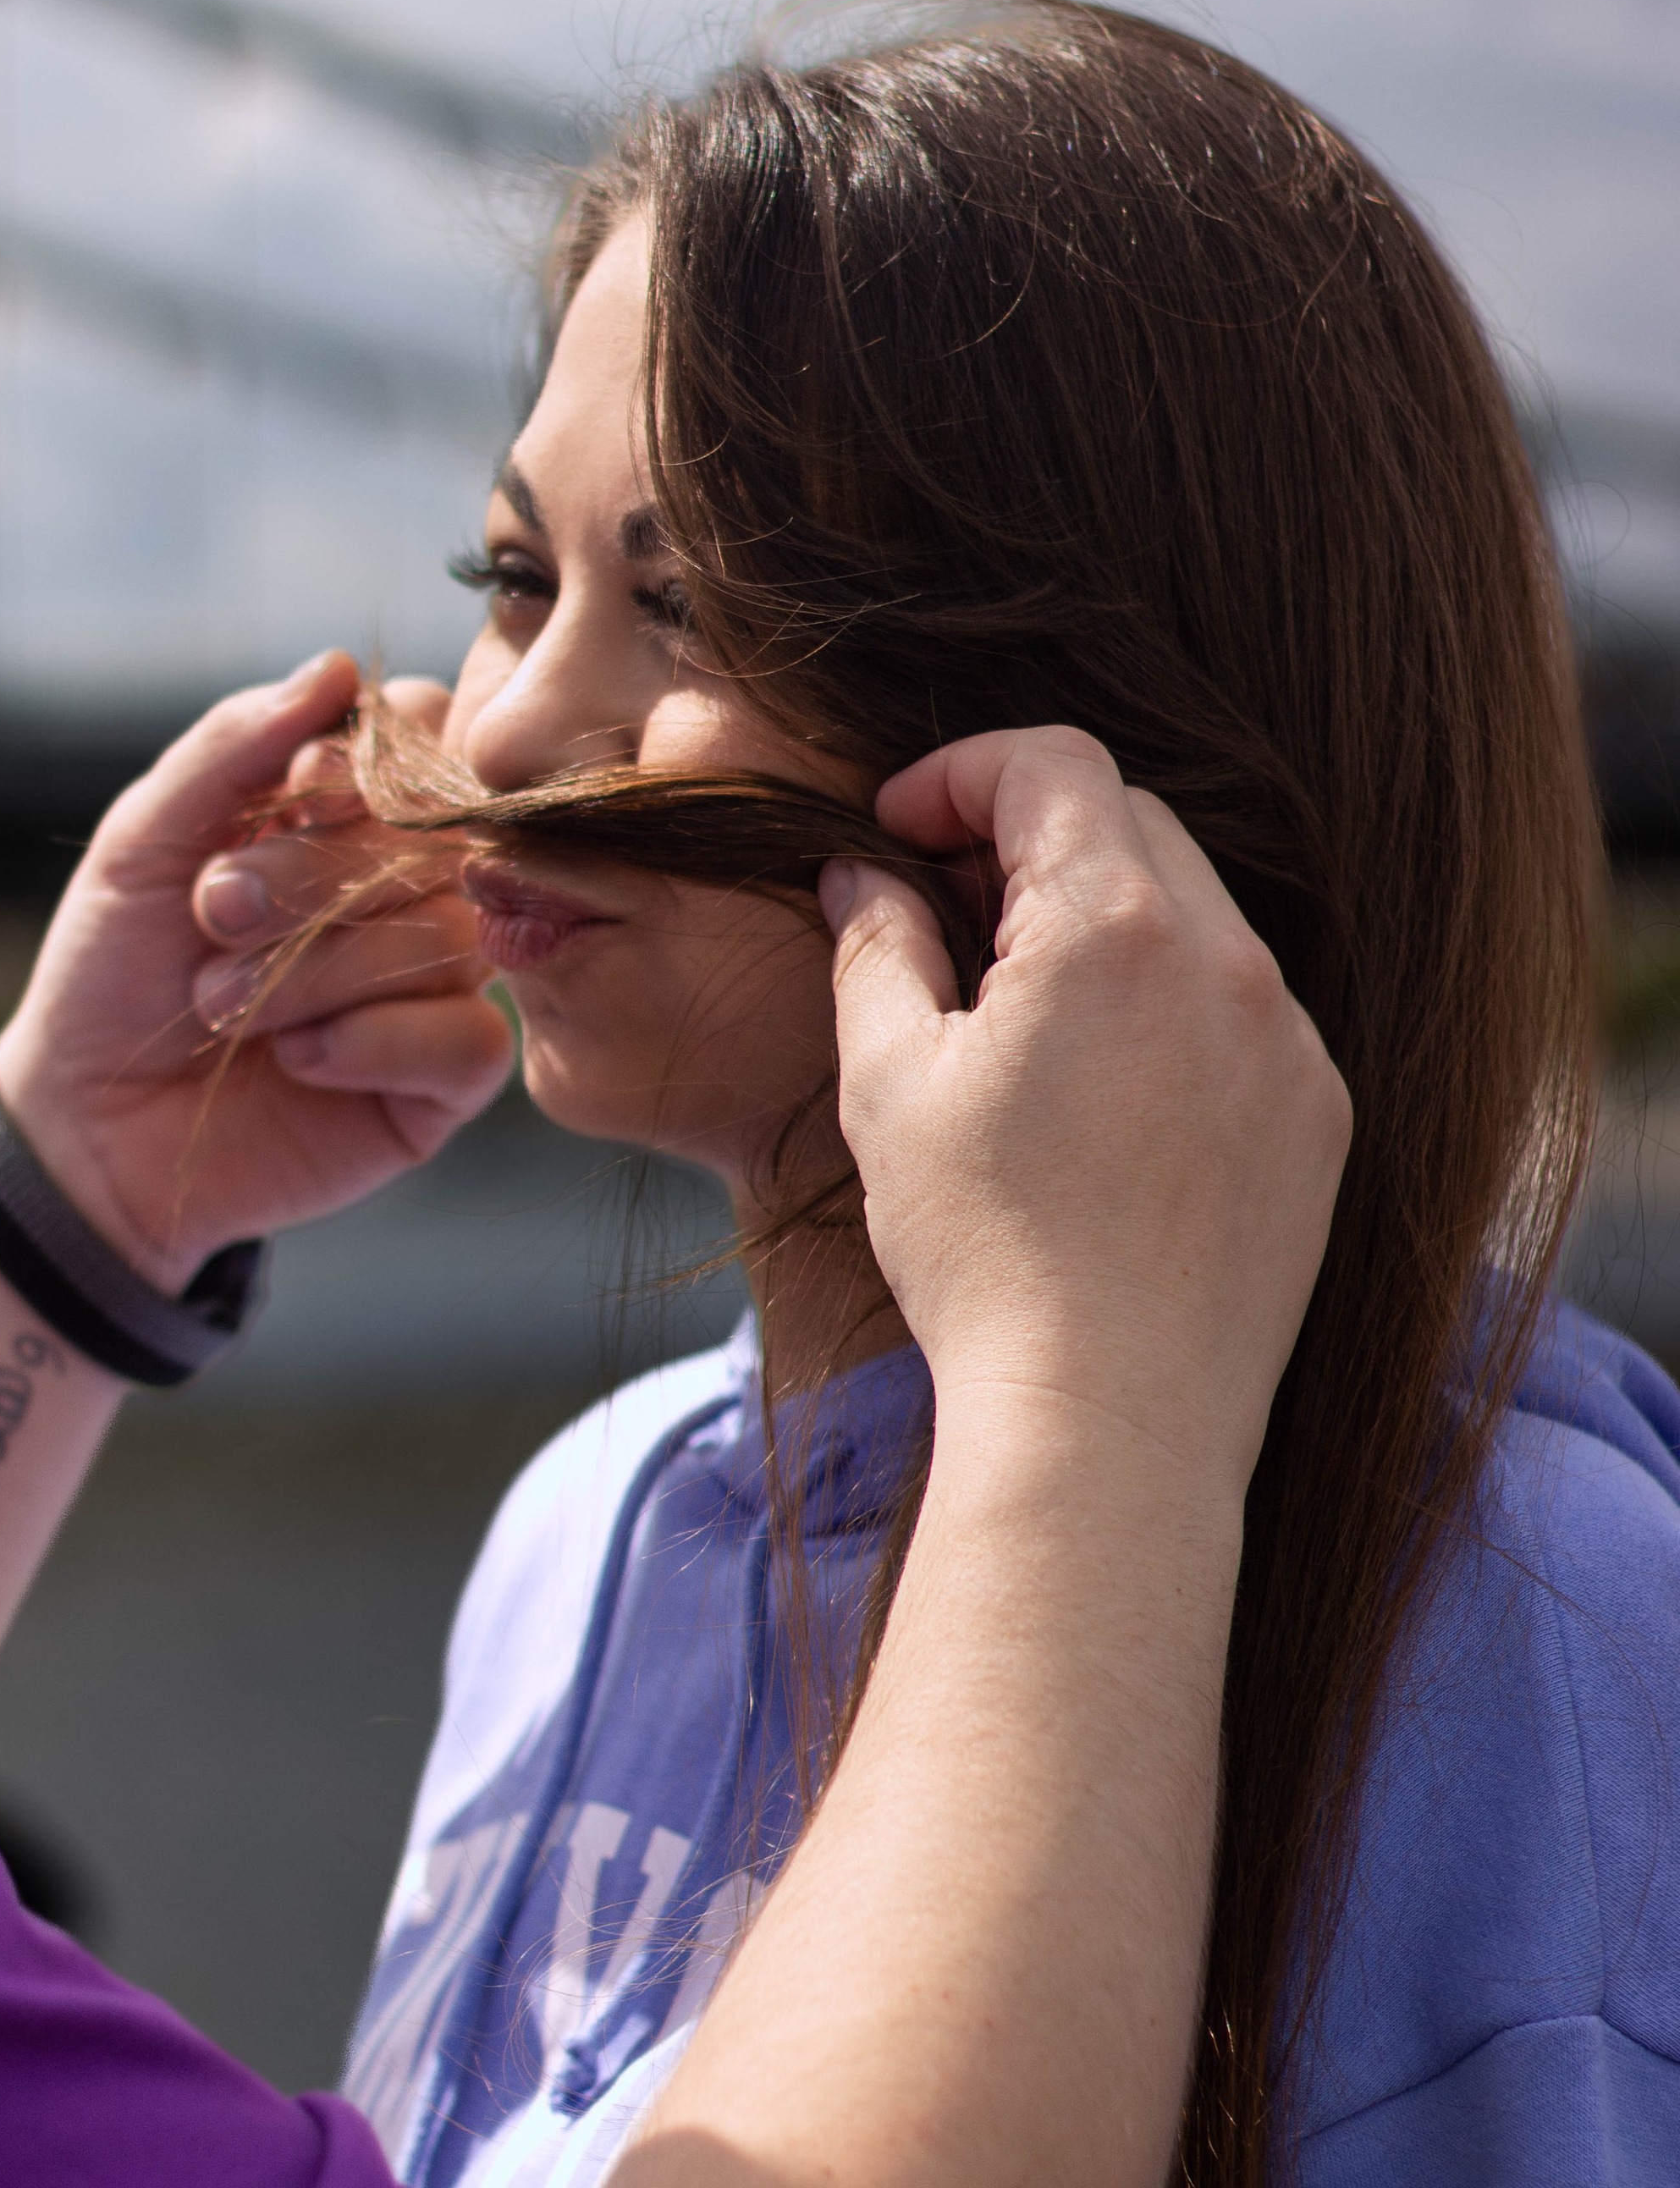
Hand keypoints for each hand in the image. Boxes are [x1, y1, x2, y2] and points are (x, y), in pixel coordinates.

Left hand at [0, 652, 513, 1291]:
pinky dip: (373, 1044)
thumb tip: (339, 666)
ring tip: (219, 1006)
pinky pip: (469, 1040)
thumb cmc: (114, 971)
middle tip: (214, 913)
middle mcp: (409, 887)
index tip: (290, 796)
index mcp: (347, 812)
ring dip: (315, 971)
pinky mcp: (444, 1082)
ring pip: (447, 939)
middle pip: (435, 838)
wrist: (85, 1125)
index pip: (425, 735)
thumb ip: (235, 745)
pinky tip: (299, 1061)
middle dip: (312, 876)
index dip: (367, 762)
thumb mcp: (145, 840)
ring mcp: (436, 983)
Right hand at [822, 726, 1349, 1497]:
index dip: (961, 773)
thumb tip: (867, 875)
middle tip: (946, 914)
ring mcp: (1289, 1041)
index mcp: (1114, 929)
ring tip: (1020, 1017)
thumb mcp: (890, 1085)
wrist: (1110, 1421)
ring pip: (1194, 915)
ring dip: (1104, 924)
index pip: (1051, 767)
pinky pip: (1243, 1009)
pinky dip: (1170, 1007)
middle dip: (1029, 840)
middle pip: (1129, 823)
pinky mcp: (1319, 1116)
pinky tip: (1103, 1095)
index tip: (901, 827)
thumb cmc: (983, 1256)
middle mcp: (1228, 963)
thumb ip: (877, 948)